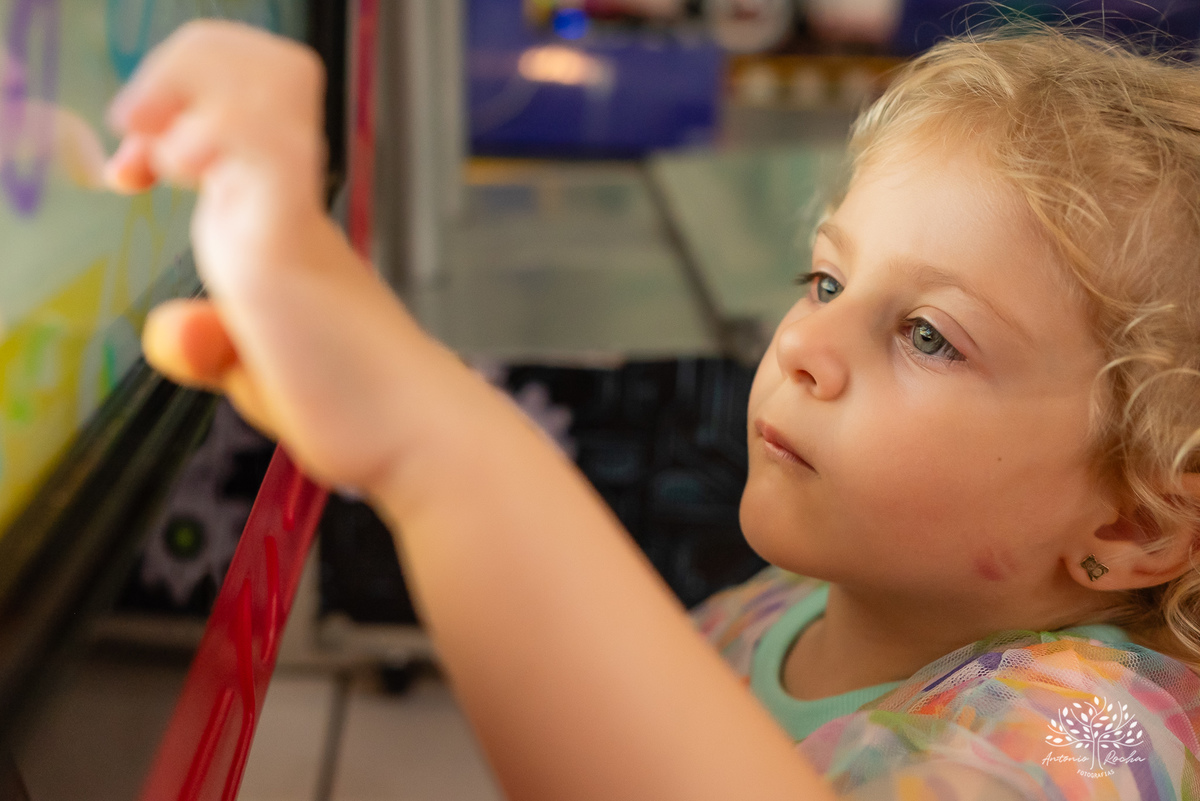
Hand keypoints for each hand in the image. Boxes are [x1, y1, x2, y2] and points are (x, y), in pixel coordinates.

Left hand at [105, 20, 425, 492]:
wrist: (413, 434)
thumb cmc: (351, 404)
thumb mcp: (254, 371)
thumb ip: (211, 346)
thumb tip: (181, 329)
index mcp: (274, 214)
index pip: (235, 102)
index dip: (174, 103)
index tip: (134, 169)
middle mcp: (286, 198)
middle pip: (252, 62)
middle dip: (181, 70)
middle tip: (149, 142)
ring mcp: (291, 212)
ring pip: (258, 80)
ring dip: (188, 88)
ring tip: (166, 156)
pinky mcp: (290, 239)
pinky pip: (257, 144)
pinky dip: (212, 132)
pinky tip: (182, 167)